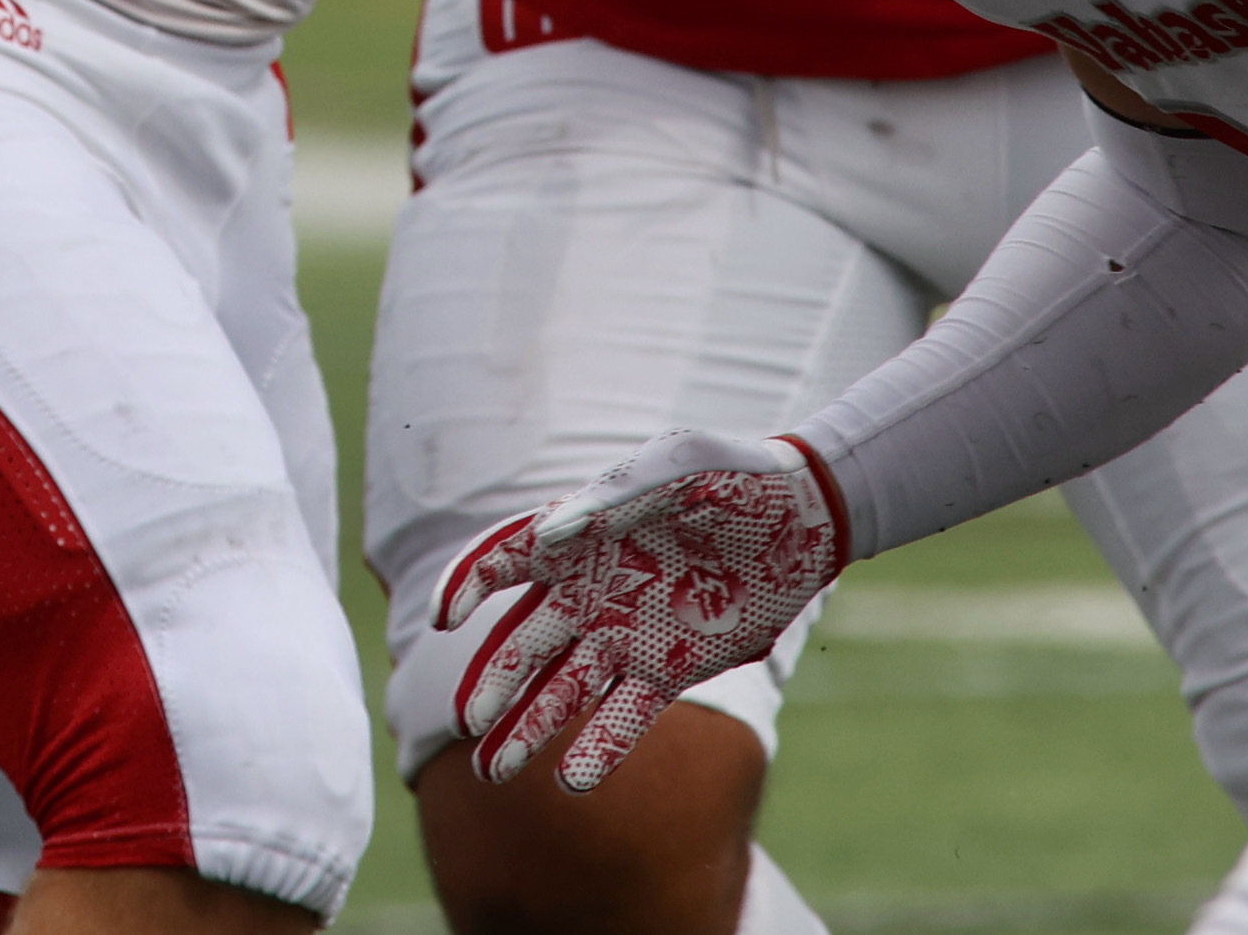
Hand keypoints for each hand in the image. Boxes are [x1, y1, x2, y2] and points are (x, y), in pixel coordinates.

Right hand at [433, 429, 847, 789]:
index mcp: (579, 536)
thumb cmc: (732, 473)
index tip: (445, 617)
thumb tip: (551, 533)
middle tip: (467, 721)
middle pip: (523, 644)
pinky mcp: (668, 670)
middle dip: (491, 684)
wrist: (802, 515)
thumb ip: (612, 497)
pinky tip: (572, 781)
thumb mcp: (675, 465)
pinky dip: (599, 749)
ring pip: (562, 691)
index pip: (504, 561)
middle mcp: (589, 592)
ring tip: (490, 772)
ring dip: (526, 729)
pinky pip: (625, 716)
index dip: (466, 585)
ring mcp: (626, 636)